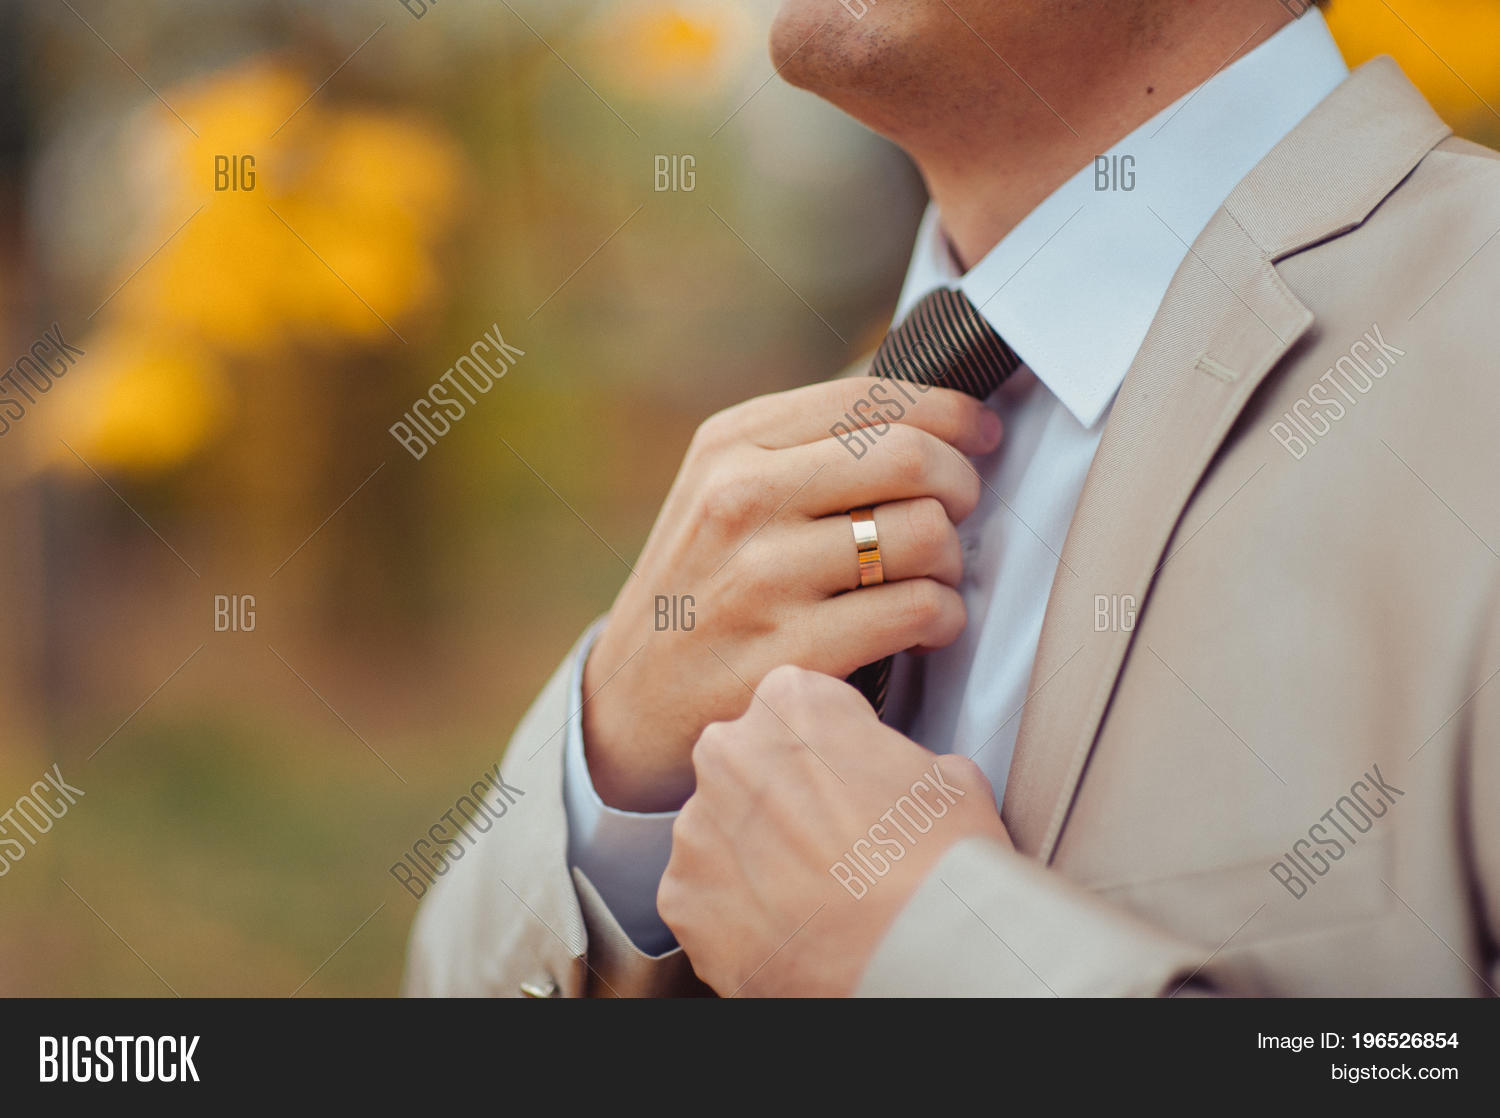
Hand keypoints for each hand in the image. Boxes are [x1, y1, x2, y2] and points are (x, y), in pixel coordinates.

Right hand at [582, 378, 1001, 810]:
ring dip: (953, 560)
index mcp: (731, 445)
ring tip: (930, 578)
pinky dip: (945, 619)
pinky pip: (919, 611)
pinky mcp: (790, 653)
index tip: (979, 437)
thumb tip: (930, 412)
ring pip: (925, 534)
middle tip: (958, 511)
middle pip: (912, 458)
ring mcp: (762, 578)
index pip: (873, 398)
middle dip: (962, 483)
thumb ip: (807, 447)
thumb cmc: (701, 590)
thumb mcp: (721, 491)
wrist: (628, 703)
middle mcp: (741, 499)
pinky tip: (923, 626)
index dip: (952, 414)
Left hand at [658, 665, 1008, 995]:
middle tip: (834, 840)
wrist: (919, 962)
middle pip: (749, 764)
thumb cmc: (939, 868)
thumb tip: (907, 777)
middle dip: (782, 796)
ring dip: (756, 854)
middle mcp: (730, 754)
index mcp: (792, 703)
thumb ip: (902, 759)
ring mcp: (698, 829)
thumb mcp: (951, 780)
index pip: (799, 705)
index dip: (831, 746)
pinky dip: (735, 912)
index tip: (850, 777)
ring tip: (815, 892)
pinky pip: (703, 895)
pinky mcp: (682, 899)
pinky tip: (787, 927)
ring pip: (721, 831)